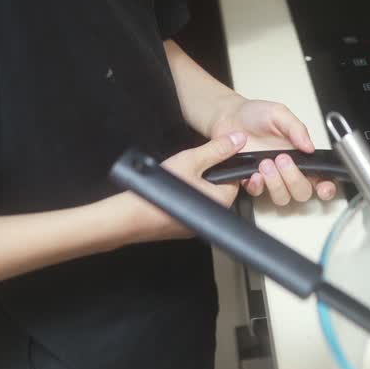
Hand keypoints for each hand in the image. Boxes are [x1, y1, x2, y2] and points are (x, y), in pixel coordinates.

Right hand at [122, 132, 248, 241]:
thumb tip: (239, 139)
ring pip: (202, 197)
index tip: (206, 158)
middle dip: (206, 175)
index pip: (234, 178)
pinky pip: (188, 209)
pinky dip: (182, 199)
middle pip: (218, 188)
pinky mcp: (182, 229)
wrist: (131, 216)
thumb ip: (217, 149)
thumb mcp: (192, 160)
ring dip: (193, 185)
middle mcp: (213, 218)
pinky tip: (168, 191)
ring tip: (176, 177)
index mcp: (222, 201)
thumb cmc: (162, 189)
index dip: (222, 164)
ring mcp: (197, 226)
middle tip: (187, 167)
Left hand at [209, 95, 336, 205]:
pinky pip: (258, 193)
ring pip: (282, 197)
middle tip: (283, 160)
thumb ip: (296, 128)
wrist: (230, 117)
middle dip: (295, 180)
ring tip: (266, 163)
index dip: (325, 186)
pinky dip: (257, 186)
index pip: (319, 176)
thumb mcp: (279, 113)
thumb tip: (310, 146)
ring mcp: (270, 178)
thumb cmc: (256, 114)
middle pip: (302, 192)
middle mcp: (287, 170)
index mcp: (299, 155)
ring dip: (276, 183)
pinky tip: (253, 173)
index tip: (323, 187)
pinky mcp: (251, 181)